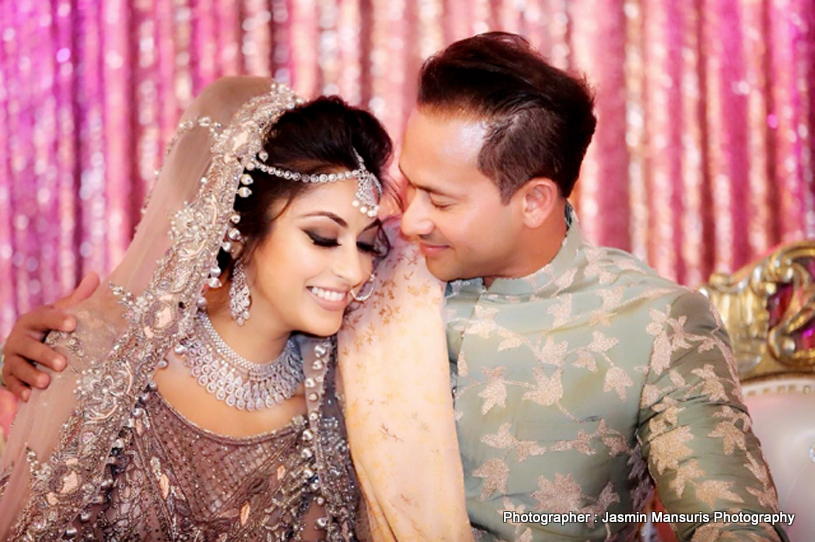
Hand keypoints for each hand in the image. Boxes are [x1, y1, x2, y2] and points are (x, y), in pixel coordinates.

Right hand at [2, 272, 99, 400]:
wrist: (30, 344)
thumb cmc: (54, 327)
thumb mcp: (65, 312)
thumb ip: (79, 298)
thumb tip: (95, 276)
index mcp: (34, 319)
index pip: (44, 317)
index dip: (57, 320)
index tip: (74, 324)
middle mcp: (19, 337)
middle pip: (29, 345)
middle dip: (44, 354)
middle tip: (63, 364)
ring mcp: (12, 357)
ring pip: (18, 366)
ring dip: (31, 375)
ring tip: (46, 383)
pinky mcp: (9, 374)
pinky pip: (11, 383)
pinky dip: (19, 390)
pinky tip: (29, 398)